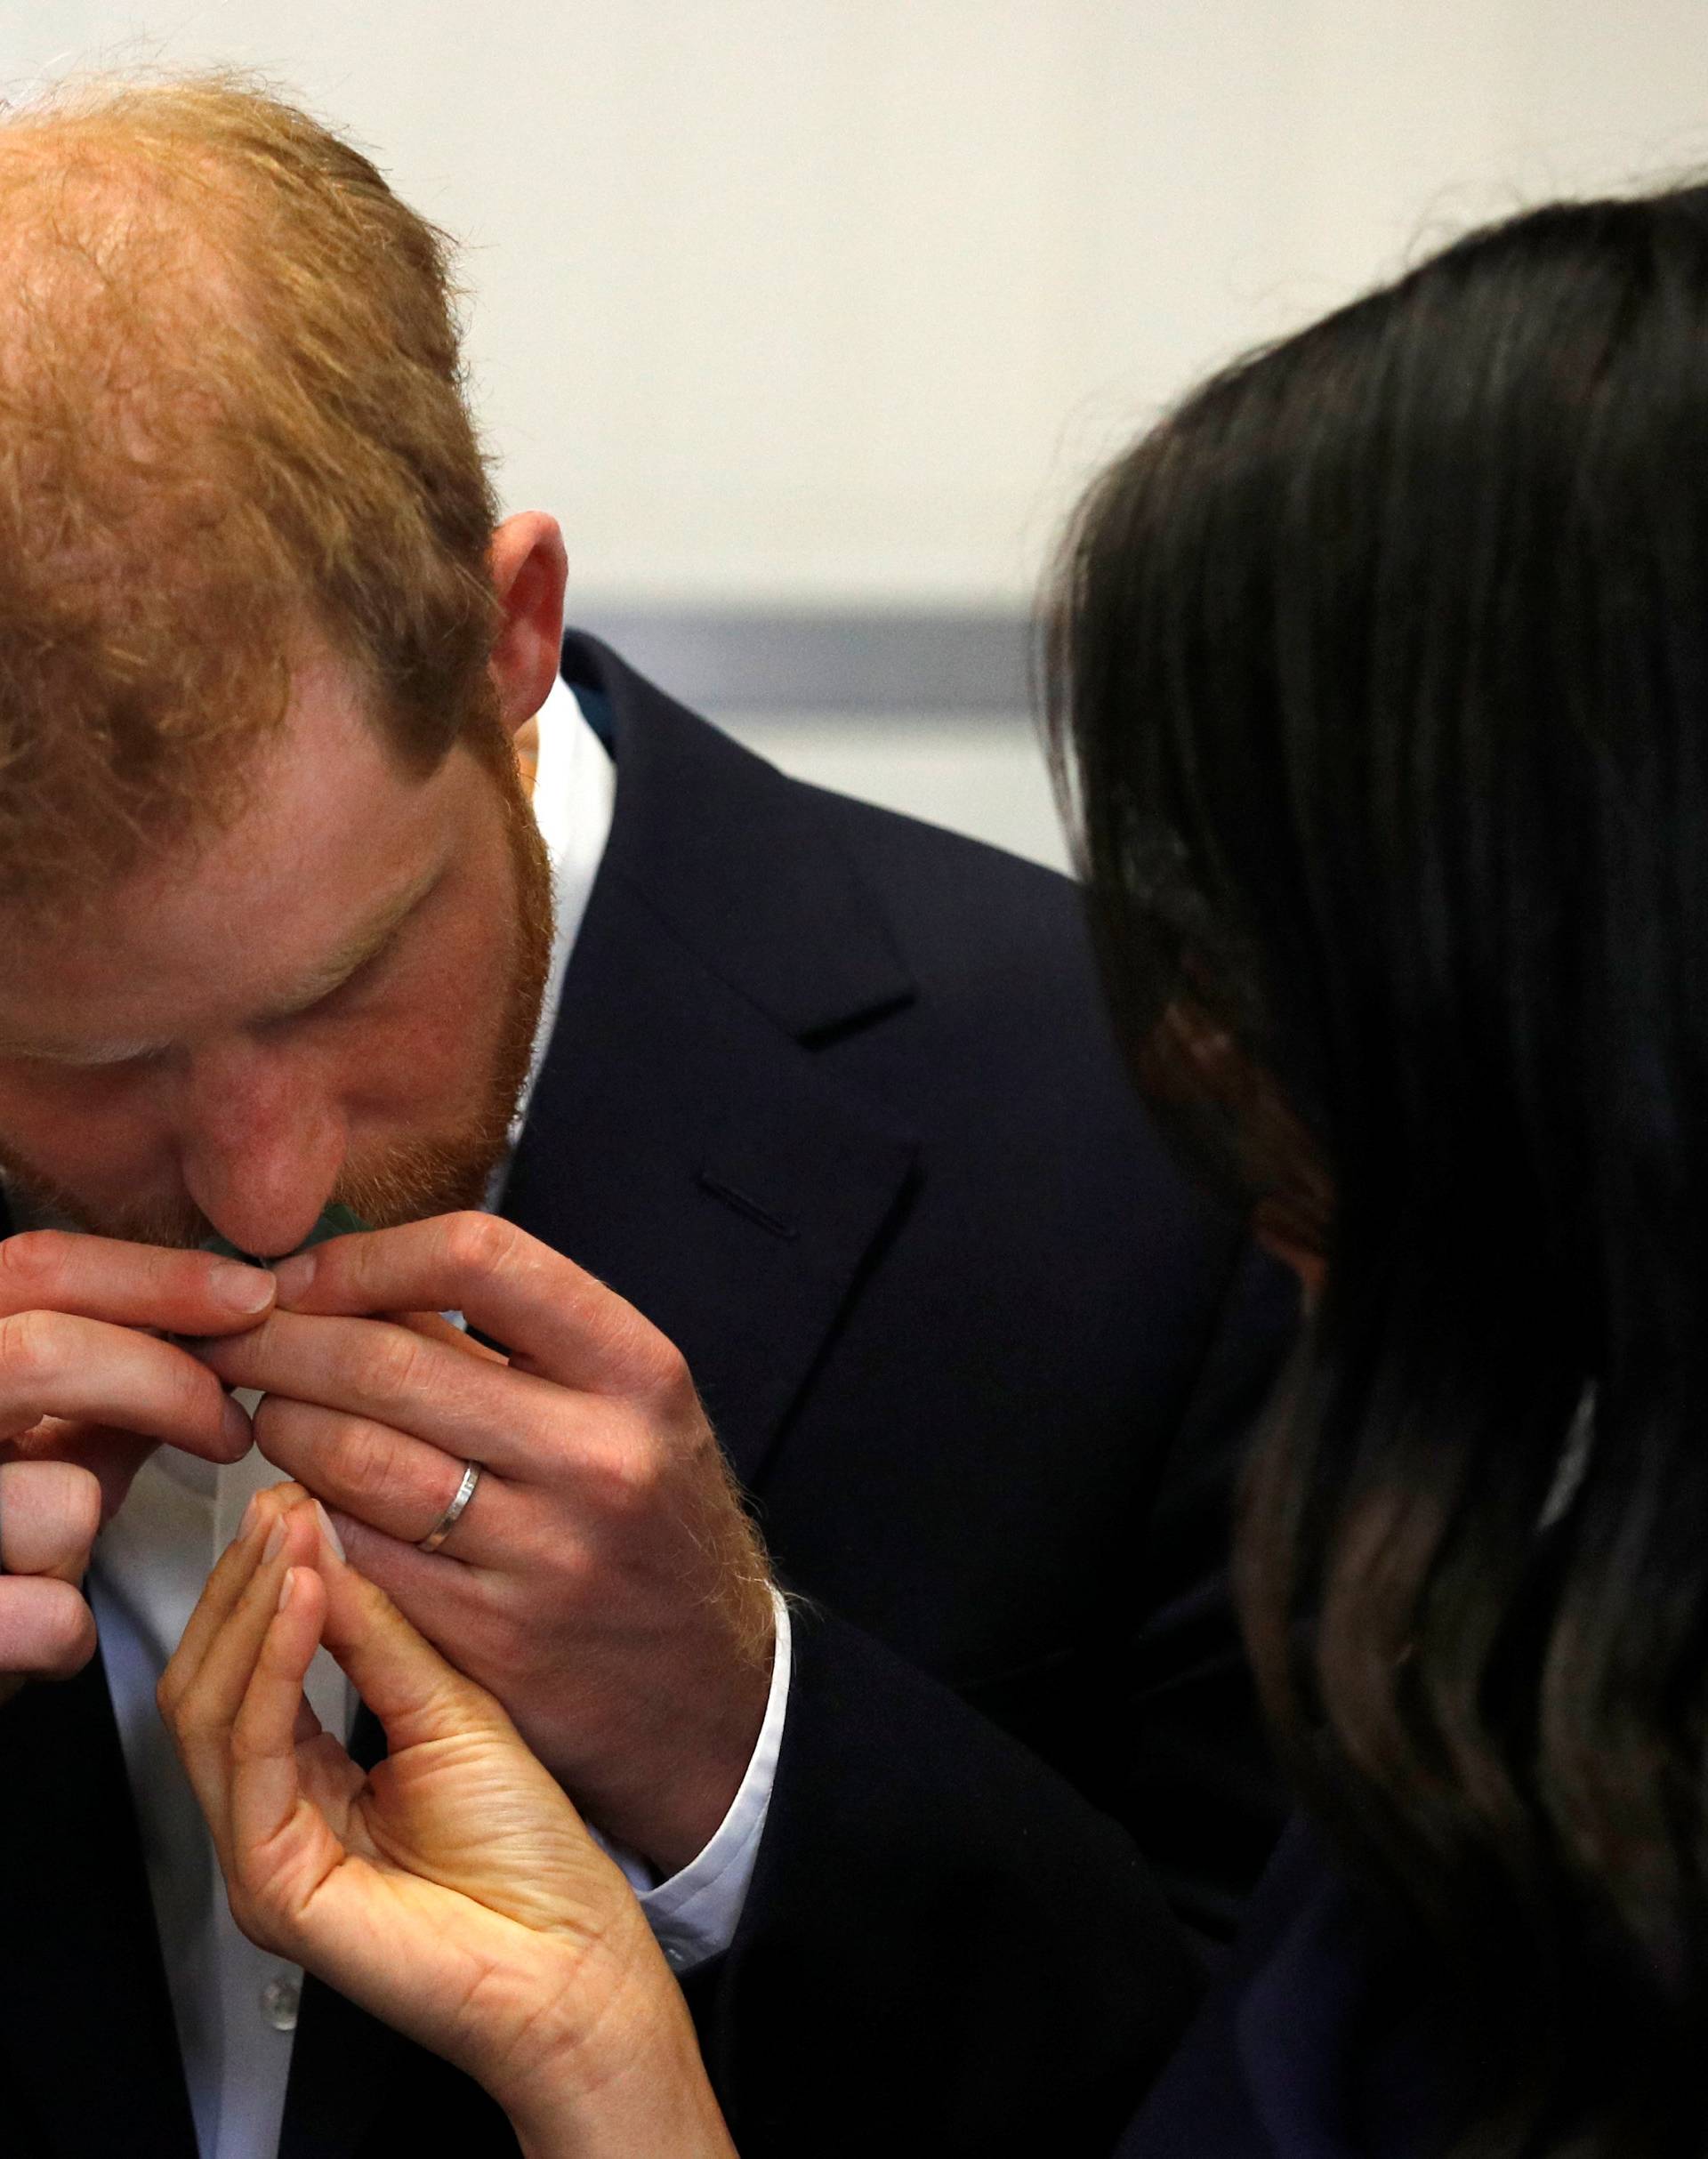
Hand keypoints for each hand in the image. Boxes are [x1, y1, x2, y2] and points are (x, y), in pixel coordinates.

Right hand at [0, 1229, 274, 1704]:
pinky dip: (68, 1630)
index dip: (154, 1278)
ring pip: (62, 1501)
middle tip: (232, 1426)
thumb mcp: (41, 1439)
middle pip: (40, 1354)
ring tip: (47, 1557)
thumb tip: (228, 1319)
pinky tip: (37, 1626)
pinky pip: (52, 1615)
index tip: (255, 1297)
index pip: (35, 1270)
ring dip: (87, 1535)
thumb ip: (113, 1379)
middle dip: (163, 1384)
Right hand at [159, 1484, 736, 2158]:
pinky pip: (250, 1758)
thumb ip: (379, 1631)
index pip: (246, 1665)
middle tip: (280, 1506)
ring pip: (209, 1712)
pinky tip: (304, 1603)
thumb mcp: (448, 1704)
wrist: (572, 1955)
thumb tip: (324, 1536)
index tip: (294, 1499)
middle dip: (242, 1585)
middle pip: (206, 1683)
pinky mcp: (271, 1883)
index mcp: (306, 1776)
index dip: (262, 1579)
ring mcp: (262, 1852)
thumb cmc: (529, 1852)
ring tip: (291, 1538)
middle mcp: (270, 1815)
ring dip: (251, 1610)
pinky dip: (272, 1668)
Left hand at [193, 1214, 774, 1869]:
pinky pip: (356, 1553)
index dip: (366, 1257)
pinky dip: (309, 1515)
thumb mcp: (619, 1407)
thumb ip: (498, 1342)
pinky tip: (305, 1496)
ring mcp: (545, 1557)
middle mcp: (599, 1458)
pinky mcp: (491, 1641)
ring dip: (282, 1424)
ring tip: (269, 1410)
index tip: (307, 1275)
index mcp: (638, 1372)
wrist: (710, 1689)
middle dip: (282, 1340)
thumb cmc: (647, 1518)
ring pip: (353, 1460)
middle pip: (390, 1361)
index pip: (480, 1258)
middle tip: (235, 1336)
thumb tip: (345, 1280)